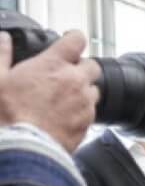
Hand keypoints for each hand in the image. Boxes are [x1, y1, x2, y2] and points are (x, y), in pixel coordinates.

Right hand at [0, 31, 99, 152]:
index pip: (76, 40)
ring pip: (94, 90)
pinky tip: (64, 116)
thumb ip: (2, 55)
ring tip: (63, 99)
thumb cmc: (8, 113)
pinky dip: (82, 111)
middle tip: (65, 75)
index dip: (74, 38)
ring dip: (83, 91)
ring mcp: (84, 102)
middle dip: (81, 68)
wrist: (23, 146)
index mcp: (53, 65)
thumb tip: (4, 39)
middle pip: (92, 65)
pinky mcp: (88, 123)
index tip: (70, 41)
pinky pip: (91, 112)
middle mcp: (75, 81)